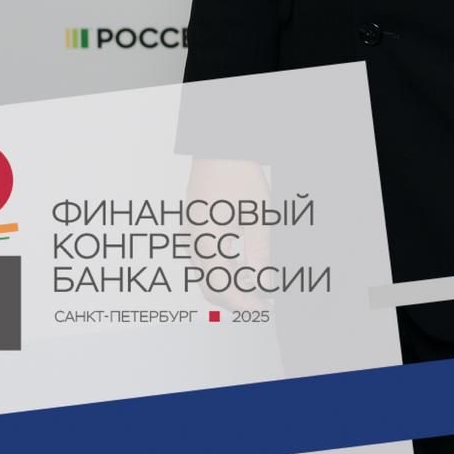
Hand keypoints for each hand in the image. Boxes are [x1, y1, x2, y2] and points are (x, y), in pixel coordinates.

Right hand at [185, 157, 272, 303]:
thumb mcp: (258, 214)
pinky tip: (240, 264)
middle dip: (235, 298)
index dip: (244, 303)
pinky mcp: (192, 226)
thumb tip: (264, 284)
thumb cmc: (237, 170)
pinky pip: (202, 258)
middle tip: (260, 301)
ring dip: (228, 284)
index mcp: (207, 240)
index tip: (263, 308)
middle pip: (210, 286)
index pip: (223, 287)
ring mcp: (189, 233)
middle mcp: (192, 240)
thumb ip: (260, 253)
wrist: (220, 144)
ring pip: (205, 274)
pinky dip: (220, 268)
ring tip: (255, 283)